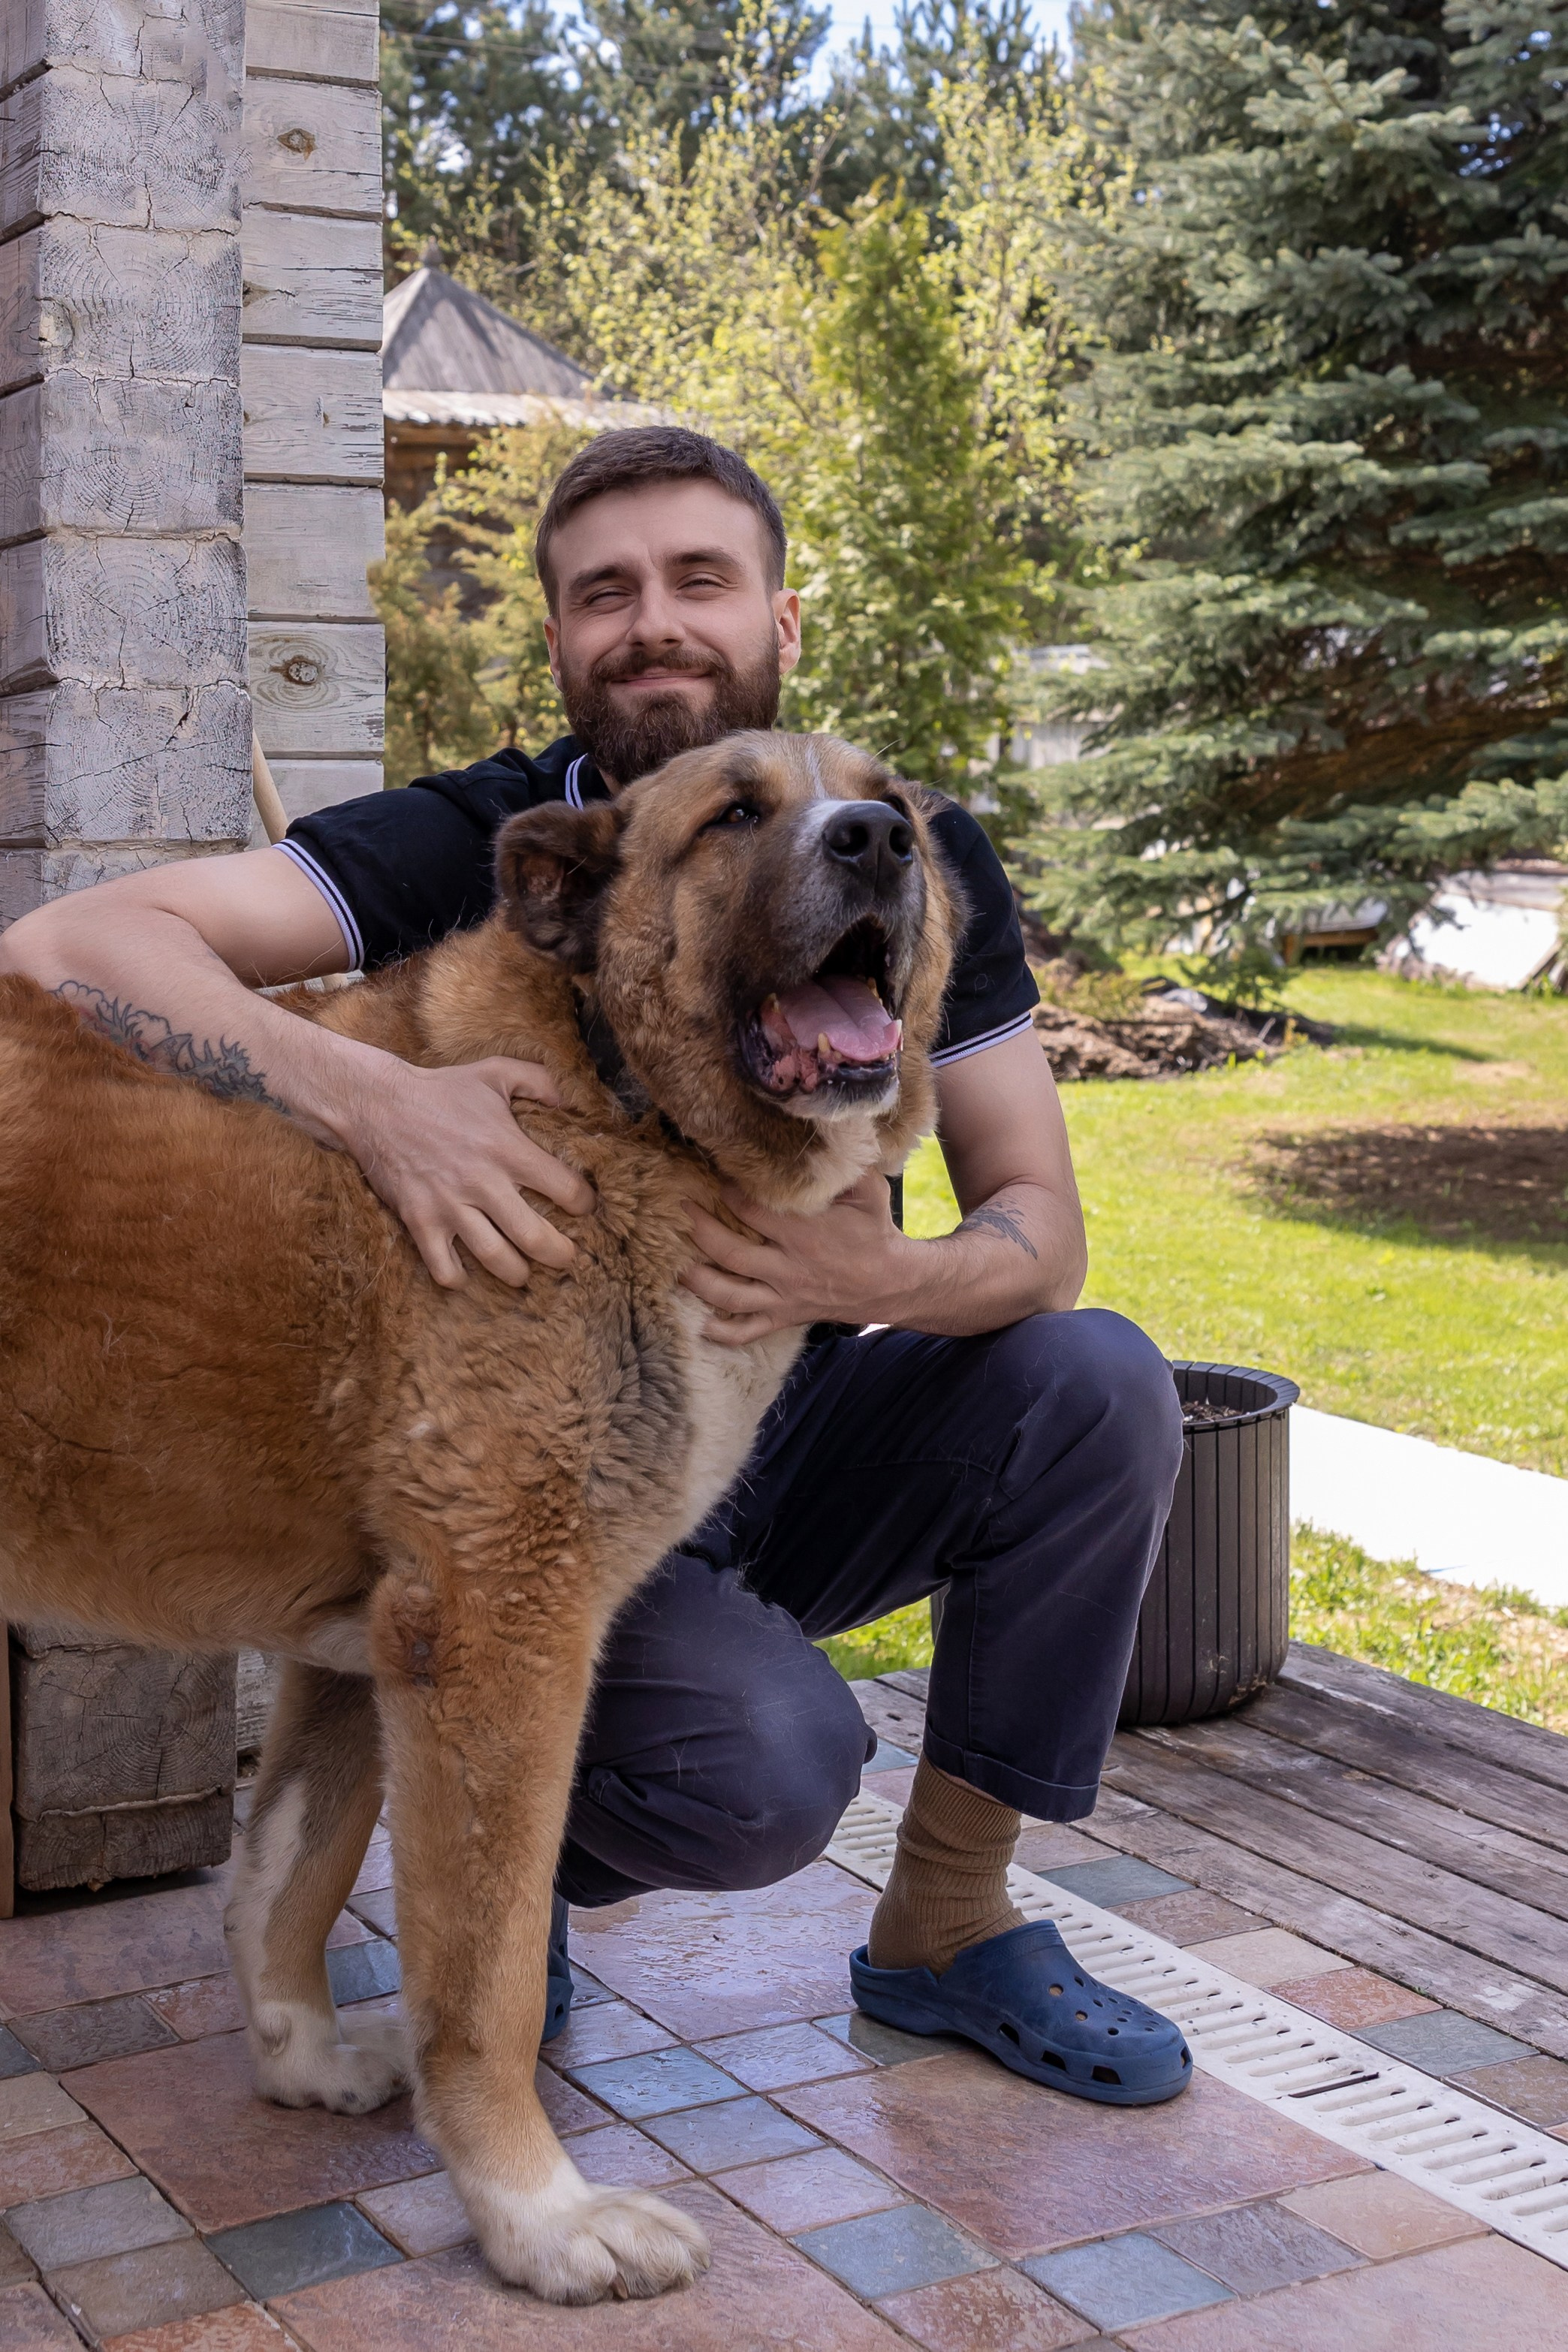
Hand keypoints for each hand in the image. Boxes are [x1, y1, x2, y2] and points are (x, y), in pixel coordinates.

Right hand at [336, 1058, 595, 1288]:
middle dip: (560, 1254)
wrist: (375, 1103)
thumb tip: (566, 1101)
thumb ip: (538, 1080)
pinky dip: (458, 1279)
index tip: (584, 1208)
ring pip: (494, 1258)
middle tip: (567, 1258)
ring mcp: (449, 1205)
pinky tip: (467, 1274)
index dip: (583, 1203)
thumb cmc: (440, 1089)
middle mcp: (482, 1181)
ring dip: (516, 1273)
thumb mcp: (494, 1072)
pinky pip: (442, 1267)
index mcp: (507, 1147)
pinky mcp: (419, 1220)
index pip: (564, 1188)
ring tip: (523, 1274)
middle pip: (534, 1236)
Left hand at [682, 1170, 908, 1346]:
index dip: (729, 1192)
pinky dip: (722, 1332)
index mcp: (805, 1234)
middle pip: (729, 1252)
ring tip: (677, 1266)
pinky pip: (747, 1330)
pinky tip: (700, 1325)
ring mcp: (783, 1295)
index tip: (717, 1177)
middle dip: (700, 1229)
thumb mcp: (868, 1191)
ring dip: (699, 1281)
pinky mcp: (784, 1317)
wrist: (891, 1282)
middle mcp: (789, 1267)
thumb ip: (842, 1168)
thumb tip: (824, 1132)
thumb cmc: (875, 1231)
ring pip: (730, 1294)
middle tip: (683, 1209)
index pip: (753, 1210)